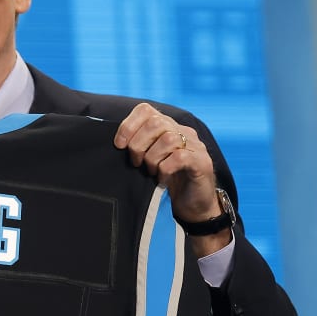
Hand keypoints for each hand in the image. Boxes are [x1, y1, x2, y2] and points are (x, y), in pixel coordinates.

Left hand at [112, 103, 231, 253]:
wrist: (195, 205)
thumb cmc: (169, 181)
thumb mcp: (150, 160)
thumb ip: (139, 147)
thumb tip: (115, 144)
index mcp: (169, 127)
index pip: (146, 110)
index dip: (128, 125)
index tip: (119, 145)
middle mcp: (184, 132)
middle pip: (155, 123)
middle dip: (138, 144)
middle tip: (136, 163)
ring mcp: (195, 146)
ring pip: (168, 139)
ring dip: (152, 158)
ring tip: (150, 172)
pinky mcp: (201, 162)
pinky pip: (180, 157)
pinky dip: (165, 169)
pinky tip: (162, 179)